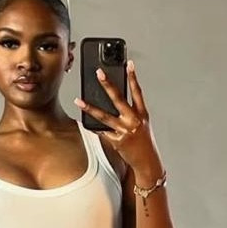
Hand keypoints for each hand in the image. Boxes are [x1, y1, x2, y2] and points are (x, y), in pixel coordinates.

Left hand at [74, 60, 161, 174]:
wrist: (147, 163)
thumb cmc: (144, 143)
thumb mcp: (142, 125)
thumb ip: (131, 112)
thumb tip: (114, 101)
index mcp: (142, 114)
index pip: (137, 92)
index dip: (133, 77)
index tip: (128, 64)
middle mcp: (134, 120)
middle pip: (118, 99)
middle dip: (108, 84)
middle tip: (99, 73)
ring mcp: (125, 131)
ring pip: (104, 116)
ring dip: (90, 108)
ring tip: (79, 101)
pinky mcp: (117, 141)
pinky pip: (102, 132)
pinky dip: (93, 127)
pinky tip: (85, 122)